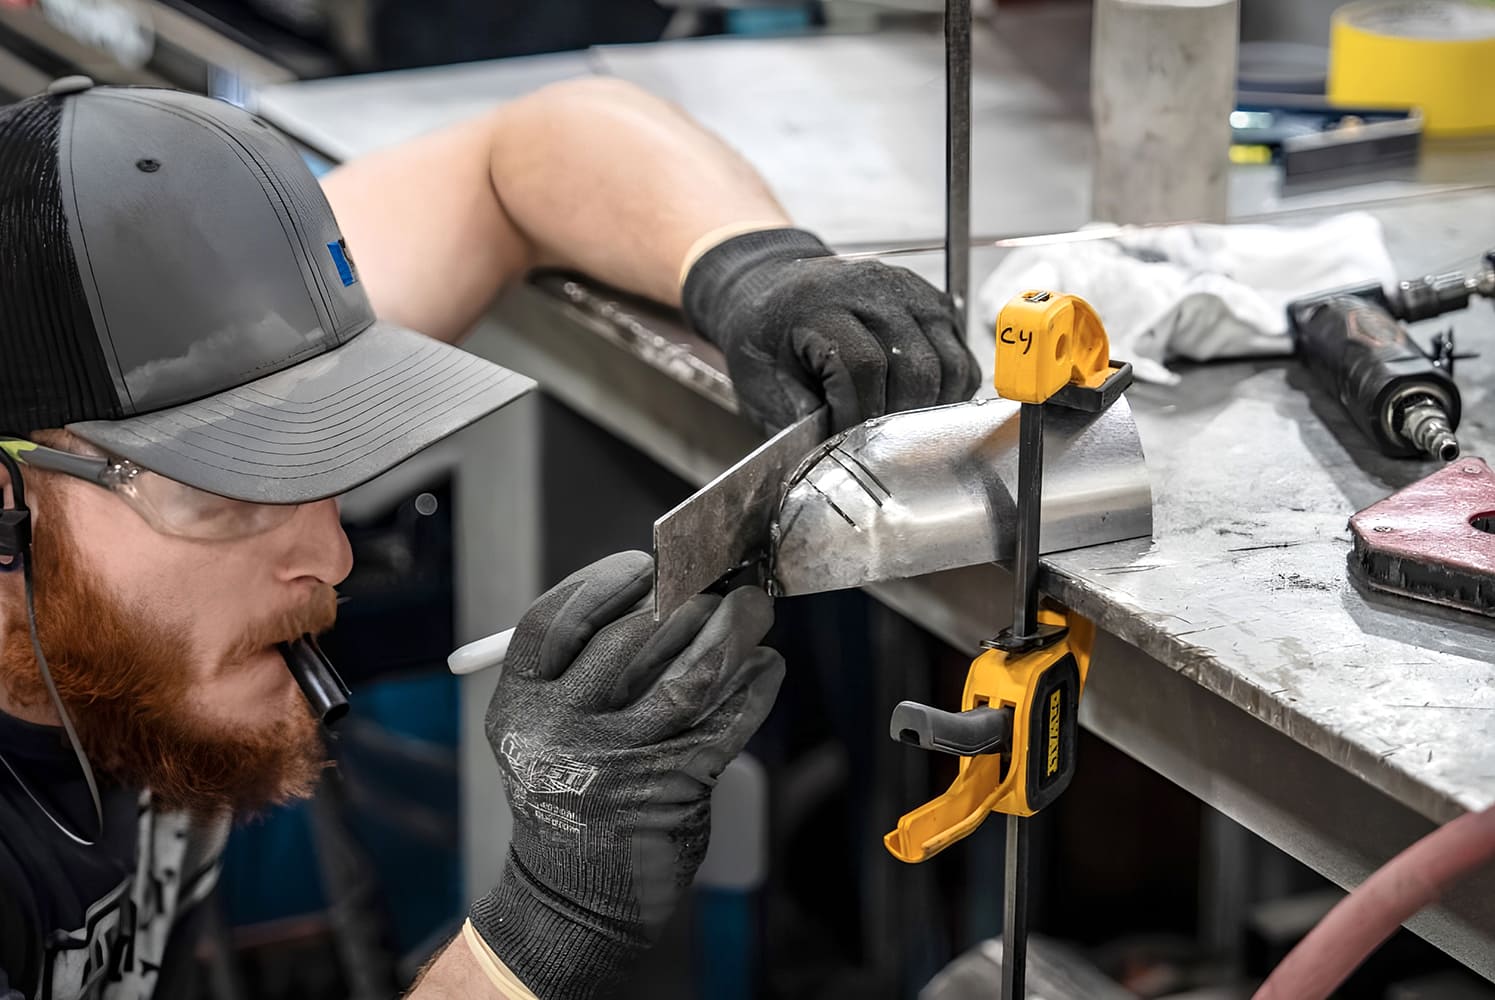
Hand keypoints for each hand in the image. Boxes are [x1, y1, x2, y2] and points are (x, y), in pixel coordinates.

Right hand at [468, 552, 783, 998]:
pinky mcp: (671, 789)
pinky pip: (725, 722)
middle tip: (721, 585)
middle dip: (686, 600)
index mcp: (517, 707)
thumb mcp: (544, 729)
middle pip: (630, 639)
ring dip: (731, 632)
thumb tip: (663, 587)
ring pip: (687, 674)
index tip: (645, 565)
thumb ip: (585, 666)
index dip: (603, 583)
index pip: (555, 621)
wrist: (574, 899)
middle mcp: (558, 733)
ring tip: (754, 610)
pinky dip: (754, 687)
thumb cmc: (571, 792)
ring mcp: (616, 763)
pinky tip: (766, 667)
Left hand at [682, 227, 980, 431]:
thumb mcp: (760, 377)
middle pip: (915, 366)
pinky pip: (960, 355)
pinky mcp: (933, 301)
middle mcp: (872, 288)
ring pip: (946, 363)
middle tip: (879, 444)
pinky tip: (921, 407)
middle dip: (900, 418)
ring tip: (901, 430)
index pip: (863, 366)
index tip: (849, 443)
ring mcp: (909, 291)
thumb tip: (833, 456)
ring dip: (931, 407)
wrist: (775, 287)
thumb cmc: (765, 335)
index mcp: (821, 305)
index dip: (861, 415)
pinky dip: (949, 389)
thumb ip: (795, 415)